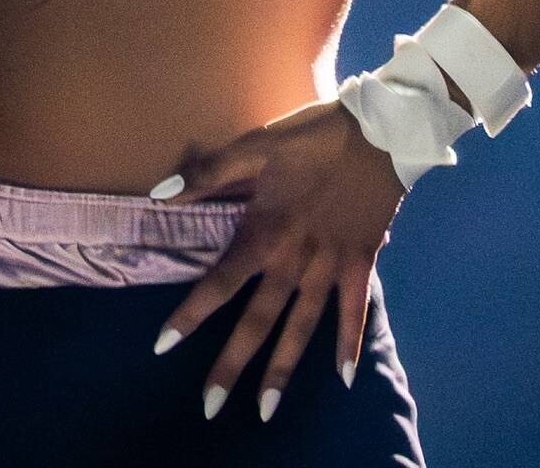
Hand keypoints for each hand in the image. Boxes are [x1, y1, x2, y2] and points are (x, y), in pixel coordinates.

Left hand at [147, 99, 406, 422]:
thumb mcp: (257, 143)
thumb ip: (209, 171)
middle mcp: (295, 258)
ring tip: (265, 411)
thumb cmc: (313, 135)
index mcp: (266, 229)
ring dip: (283, 369)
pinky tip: (343, 380)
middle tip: (210, 407)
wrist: (380, 129)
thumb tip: (159, 194)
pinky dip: (349, 344)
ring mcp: (331, 265)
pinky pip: (355, 310)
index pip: (221, 281)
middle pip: (259, 320)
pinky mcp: (362, 261)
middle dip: (233, 363)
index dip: (190, 313)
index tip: (162, 346)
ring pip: (302, 327)